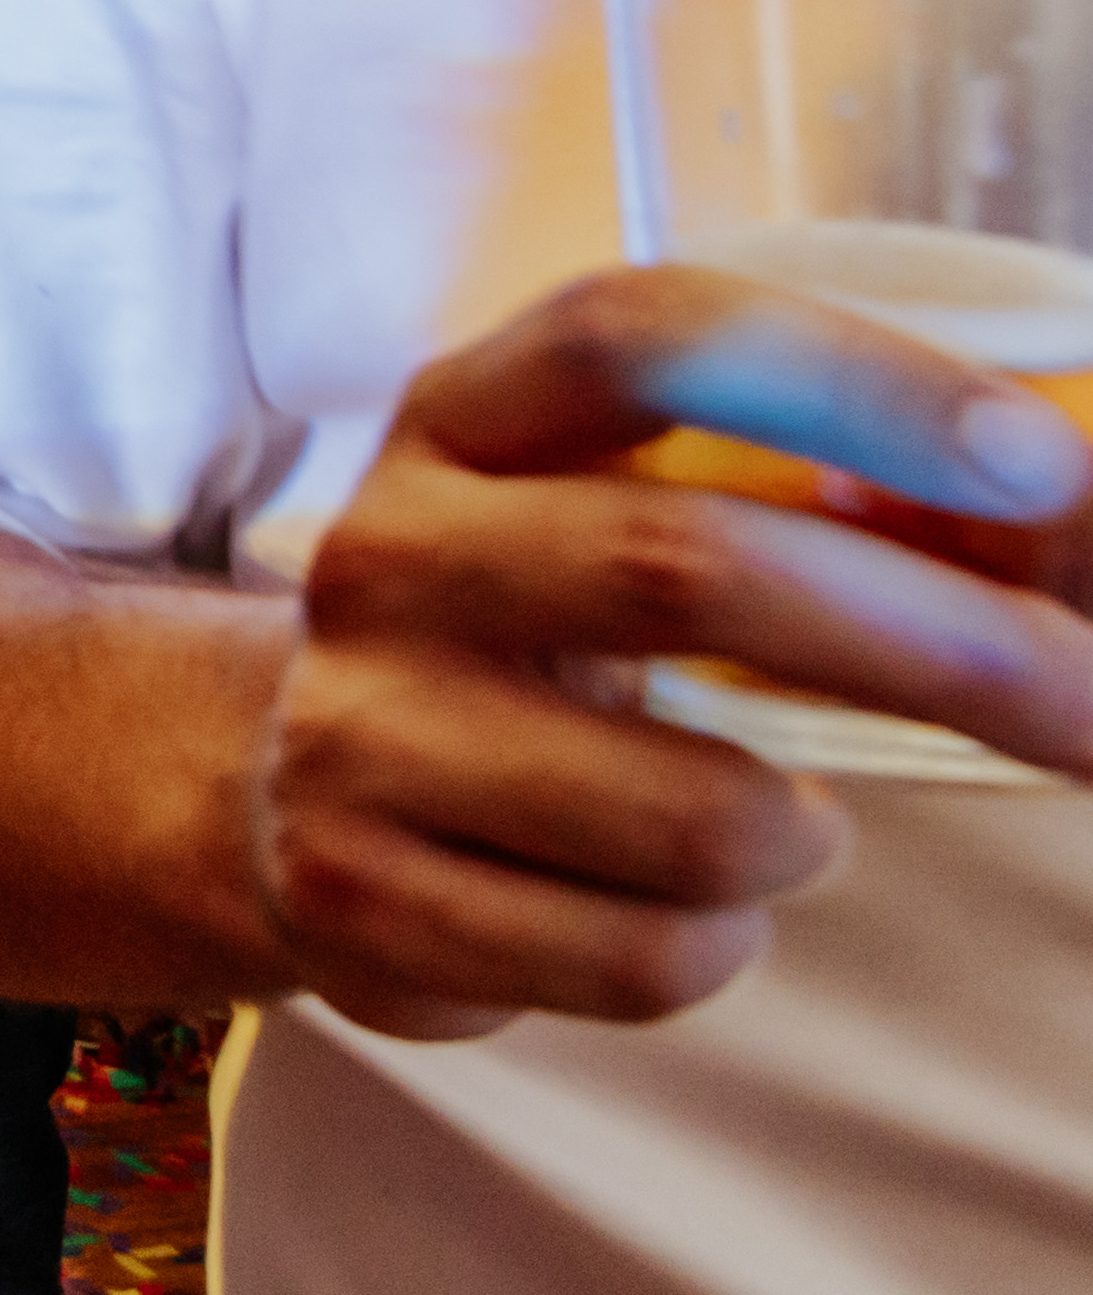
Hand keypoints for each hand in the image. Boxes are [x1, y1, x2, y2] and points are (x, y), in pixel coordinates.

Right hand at [271, 264, 1092, 1037]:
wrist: (283, 784)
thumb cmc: (540, 631)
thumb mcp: (627, 511)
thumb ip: (830, 491)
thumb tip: (1069, 507)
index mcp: (464, 417)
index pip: (644, 336)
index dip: (851, 380)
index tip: (1039, 463)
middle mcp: (384, 553)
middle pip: (688, 568)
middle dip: (949, 649)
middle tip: (1089, 710)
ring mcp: (352, 728)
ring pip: (699, 817)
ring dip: (802, 841)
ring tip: (769, 829)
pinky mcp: (354, 895)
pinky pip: (644, 958)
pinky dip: (721, 948)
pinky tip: (675, 907)